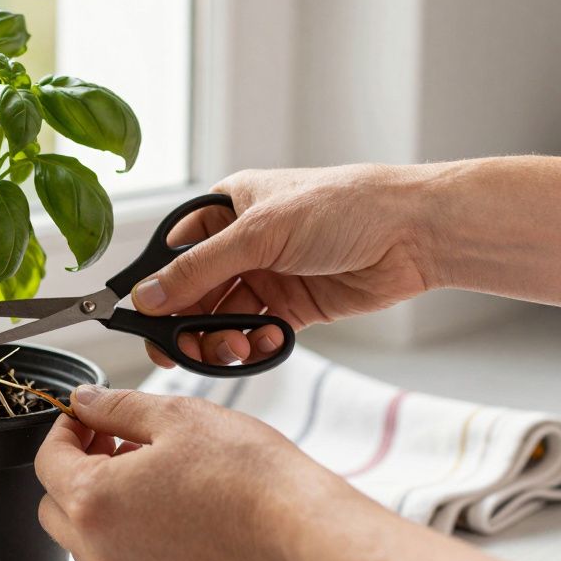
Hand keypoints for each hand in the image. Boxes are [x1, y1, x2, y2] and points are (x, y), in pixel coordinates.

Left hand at [37, 385, 555, 560]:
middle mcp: (104, 552)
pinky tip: (174, 500)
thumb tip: (86, 402)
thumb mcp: (175, 415)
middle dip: (76, 467)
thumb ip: (116, 407)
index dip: (65, 428)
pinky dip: (135, 529)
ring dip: (103, 499)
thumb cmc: (249, 478)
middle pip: (56, 505)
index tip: (87, 414)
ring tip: (149, 465)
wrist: (304, 533)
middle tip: (112, 438)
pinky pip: (129, 558)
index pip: (46, 460)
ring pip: (90, 537)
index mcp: (93, 503)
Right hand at [140, 164, 437, 366]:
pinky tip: (268, 341)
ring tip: (235, 347)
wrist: (414, 233)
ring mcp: (266, 276)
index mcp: (226, 209)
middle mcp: (241, 243)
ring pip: (221, 319)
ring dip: (220, 340)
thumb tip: (147, 297)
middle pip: (192, 294)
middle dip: (186, 325)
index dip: (157, 288)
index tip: (145, 320)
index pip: (173, 252)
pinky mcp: (292, 307)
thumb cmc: (342, 207)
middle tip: (179, 353)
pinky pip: (255, 334)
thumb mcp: (259, 233)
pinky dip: (255, 344)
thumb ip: (199, 270)